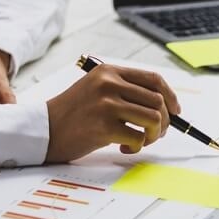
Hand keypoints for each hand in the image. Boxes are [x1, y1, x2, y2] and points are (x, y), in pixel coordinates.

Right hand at [45, 64, 181, 161]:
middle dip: (165, 121)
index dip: (170, 96)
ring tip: (140, 140)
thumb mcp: (96, 90)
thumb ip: (125, 91)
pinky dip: (136, 147)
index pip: (153, 79)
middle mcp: (109, 84)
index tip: (175, 111)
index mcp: (109, 72)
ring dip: (153, 135)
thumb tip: (165, 106)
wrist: (43, 130)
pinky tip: (123, 147)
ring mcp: (106, 104)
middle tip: (156, 134)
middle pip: (158, 100)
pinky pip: (138, 138)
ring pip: (154, 118)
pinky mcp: (104, 127)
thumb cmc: (73, 114)